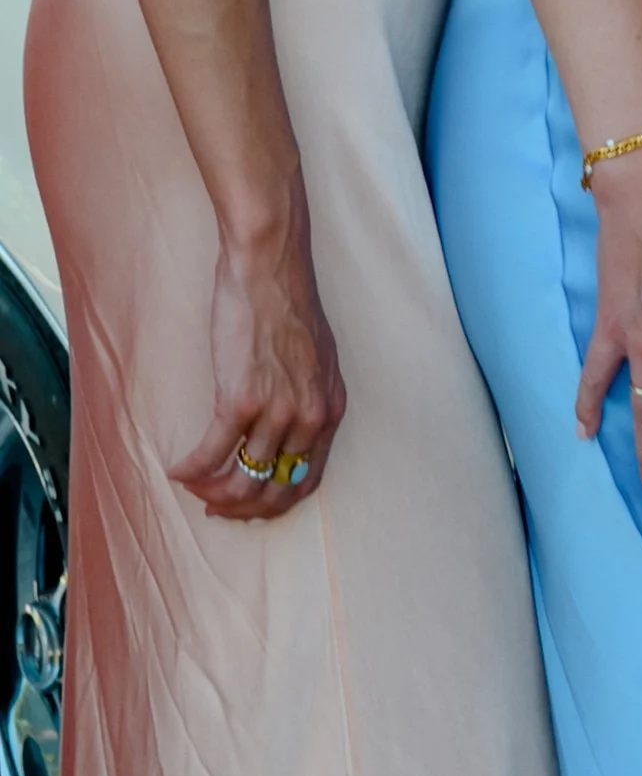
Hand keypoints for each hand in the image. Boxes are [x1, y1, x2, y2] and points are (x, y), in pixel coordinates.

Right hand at [172, 190, 345, 521]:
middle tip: (214, 505)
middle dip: (240, 507)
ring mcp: (276, 411)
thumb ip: (306, 398)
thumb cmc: (288, 306)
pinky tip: (177, 468)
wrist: (271, 268)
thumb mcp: (317, 360)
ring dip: (209, 491)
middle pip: (273, 491)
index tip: (248, 505)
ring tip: (193, 484)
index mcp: (329, 410)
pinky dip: (190, 469)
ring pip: (240, 480)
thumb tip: (284, 433)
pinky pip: (211, 454)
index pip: (305, 482)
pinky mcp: (240, 399)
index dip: (273, 503)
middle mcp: (308, 418)